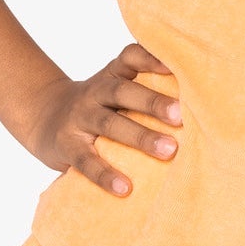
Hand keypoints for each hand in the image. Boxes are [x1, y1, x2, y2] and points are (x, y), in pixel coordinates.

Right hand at [22, 42, 181, 196]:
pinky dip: (105, 174)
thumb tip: (201, 104)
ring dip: (140, 137)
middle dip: (153, 102)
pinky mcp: (67, 146)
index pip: (130, 57)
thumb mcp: (115, 90)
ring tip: (169, 150)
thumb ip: (145, 90)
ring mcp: (79, 118)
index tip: (176, 66)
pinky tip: (125, 187)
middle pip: (123, 91)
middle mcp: (95, 92)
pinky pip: (86, 160)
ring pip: (109, 124)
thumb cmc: (97, 107)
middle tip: (182, 116)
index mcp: (111, 75)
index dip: (151, 58)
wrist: (43, 118)